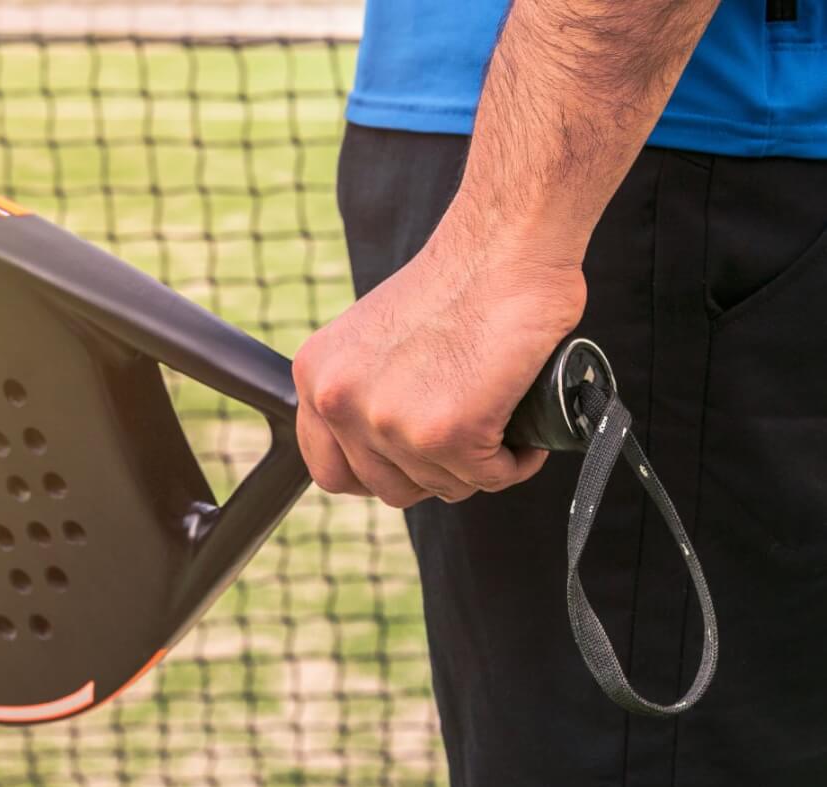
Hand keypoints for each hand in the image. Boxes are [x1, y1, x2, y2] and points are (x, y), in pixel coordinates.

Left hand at [293, 230, 584, 505]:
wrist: (502, 245)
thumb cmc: (456, 283)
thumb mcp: (371, 340)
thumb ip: (362, 392)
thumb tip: (382, 451)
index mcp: (315, 378)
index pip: (330, 470)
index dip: (378, 472)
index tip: (412, 458)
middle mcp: (339, 402)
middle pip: (386, 488)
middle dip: (432, 473)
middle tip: (466, 441)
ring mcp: (389, 422)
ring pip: (440, 487)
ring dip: (477, 467)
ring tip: (498, 425)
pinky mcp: (445, 433)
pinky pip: (489, 478)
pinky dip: (515, 463)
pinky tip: (523, 436)